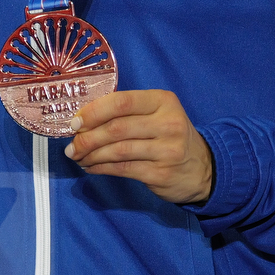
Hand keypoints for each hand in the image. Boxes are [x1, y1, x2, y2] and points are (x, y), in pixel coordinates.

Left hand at [65, 90, 213, 204]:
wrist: (203, 168)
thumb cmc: (170, 136)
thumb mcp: (157, 114)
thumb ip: (126, 113)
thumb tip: (82, 121)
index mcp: (163, 101)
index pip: (121, 102)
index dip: (93, 112)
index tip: (74, 122)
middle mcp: (168, 123)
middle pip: (116, 128)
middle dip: (87, 138)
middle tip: (71, 146)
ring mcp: (167, 150)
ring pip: (117, 150)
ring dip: (91, 155)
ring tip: (78, 157)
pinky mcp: (161, 173)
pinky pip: (122, 169)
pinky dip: (101, 168)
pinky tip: (91, 167)